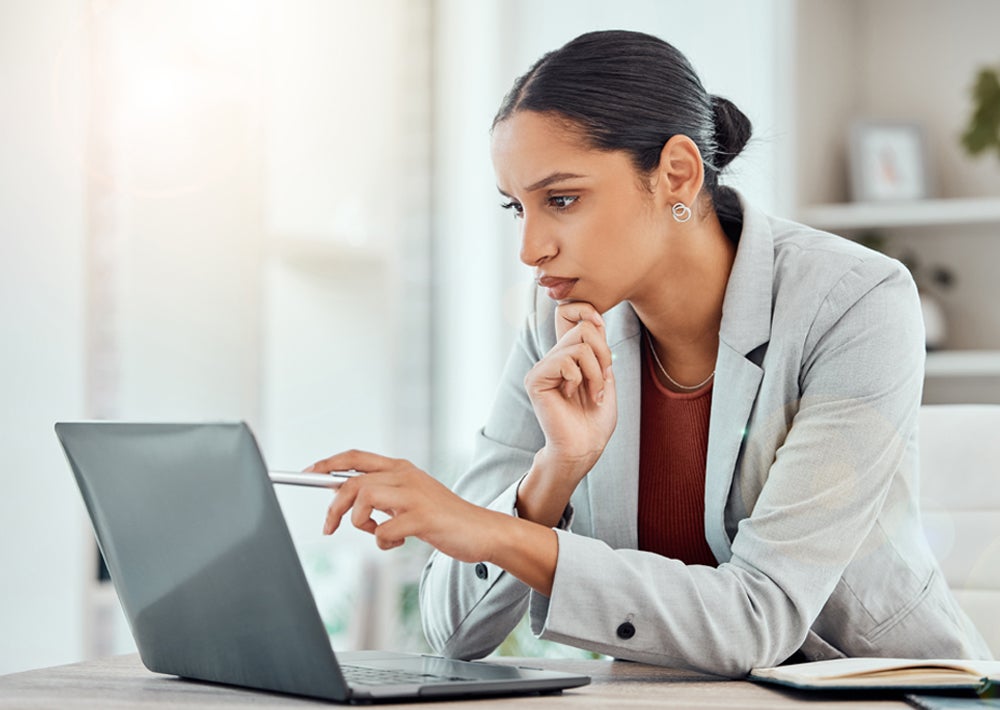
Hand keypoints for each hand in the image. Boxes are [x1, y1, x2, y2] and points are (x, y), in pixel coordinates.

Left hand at [307, 450, 495, 562]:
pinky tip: (398, 542)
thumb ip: (383, 495)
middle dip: (333, 507)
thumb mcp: (410, 499)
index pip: (356, 457)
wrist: (481, 531)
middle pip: (352, 481)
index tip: (307, 474)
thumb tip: (345, 499)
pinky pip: (385, 529)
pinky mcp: (422, 518)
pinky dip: (383, 541)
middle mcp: (406, 476)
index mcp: (401, 469)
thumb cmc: (443, 518)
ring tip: (377, 533)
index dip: (327, 464)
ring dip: (359, 522)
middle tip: (329, 527)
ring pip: (363, 498)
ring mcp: (415, 495)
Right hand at [524, 301, 616, 480]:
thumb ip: (598, 350)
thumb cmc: (595, 419)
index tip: (604, 335)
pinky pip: (565, 360)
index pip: (571, 316)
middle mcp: (552, 358)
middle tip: (604, 378)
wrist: (584, 447)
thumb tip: (594, 321)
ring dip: (595, 371)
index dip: (589, 315)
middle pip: (582, 328)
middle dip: (603, 353)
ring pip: (577, 345)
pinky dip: (579, 378)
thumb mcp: (604, 377)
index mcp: (567, 356)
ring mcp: (542, 368)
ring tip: (593, 392)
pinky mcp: (535, 379)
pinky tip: (572, 394)